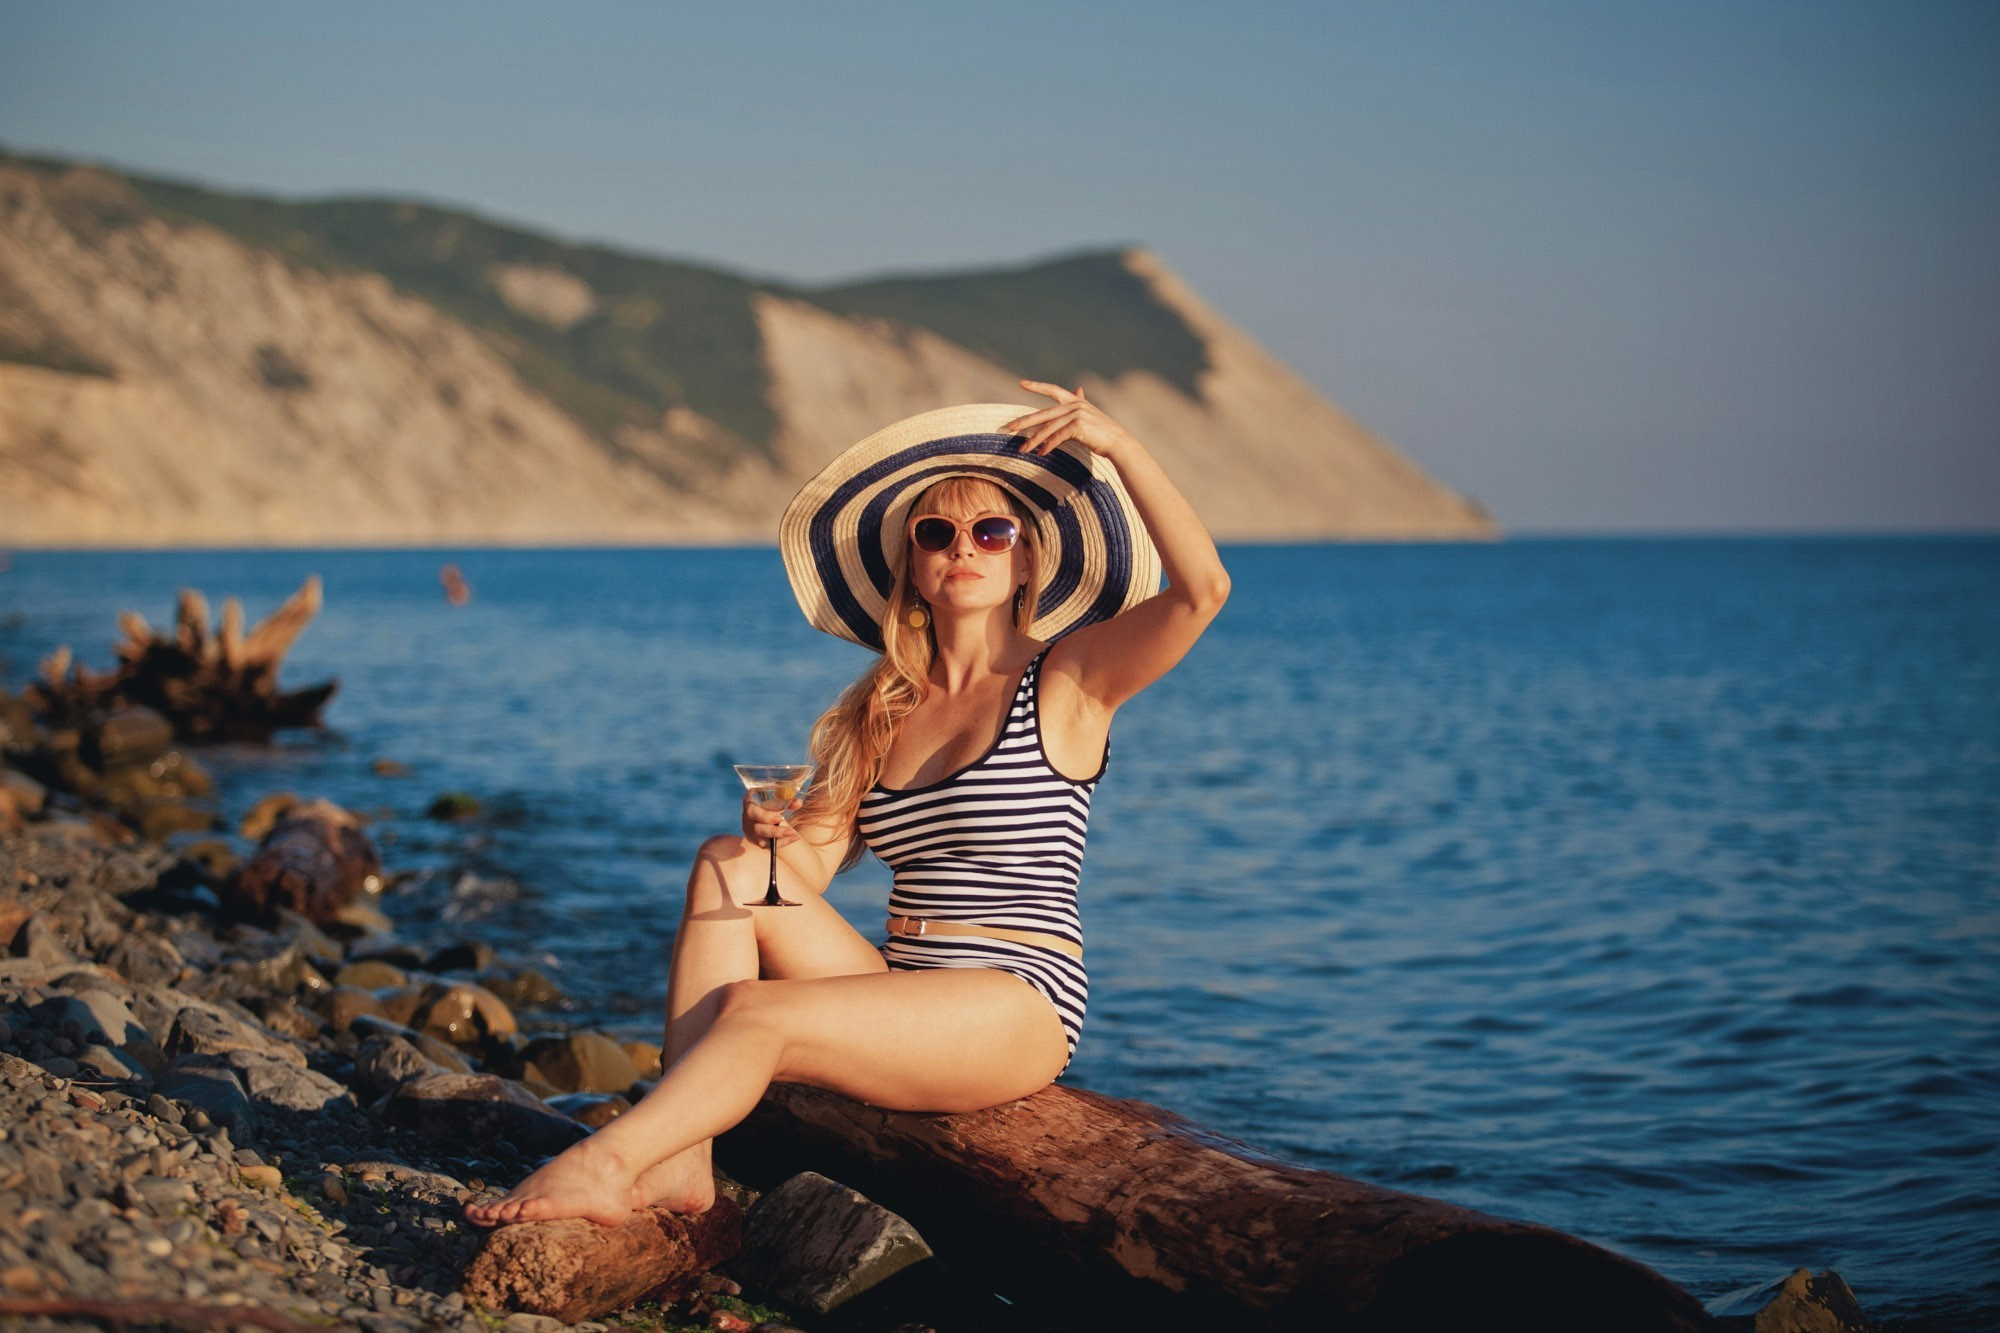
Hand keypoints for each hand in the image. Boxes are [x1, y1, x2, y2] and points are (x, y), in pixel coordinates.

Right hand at [741, 792, 801, 848]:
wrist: (766, 811)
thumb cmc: (770, 801)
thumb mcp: (778, 798)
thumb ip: (788, 800)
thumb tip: (798, 803)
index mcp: (749, 803)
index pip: (752, 812)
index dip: (765, 817)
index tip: (781, 818)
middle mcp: (746, 819)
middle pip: (757, 829)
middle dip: (775, 831)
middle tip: (791, 831)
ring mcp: (749, 831)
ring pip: (761, 841)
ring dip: (779, 840)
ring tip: (795, 835)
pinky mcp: (755, 840)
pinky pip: (767, 846)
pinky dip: (781, 843)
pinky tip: (793, 838)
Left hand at [1003, 380, 1140, 464]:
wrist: (1119, 443)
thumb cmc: (1103, 432)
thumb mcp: (1091, 414)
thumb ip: (1081, 401)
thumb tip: (1078, 388)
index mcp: (1076, 400)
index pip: (1053, 389)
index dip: (1037, 386)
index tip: (1022, 384)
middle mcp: (1075, 405)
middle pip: (1044, 413)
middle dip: (1025, 421)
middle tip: (1008, 427)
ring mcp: (1076, 414)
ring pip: (1048, 428)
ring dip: (1034, 440)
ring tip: (1022, 449)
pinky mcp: (1078, 426)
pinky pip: (1057, 437)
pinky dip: (1048, 446)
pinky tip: (1040, 453)